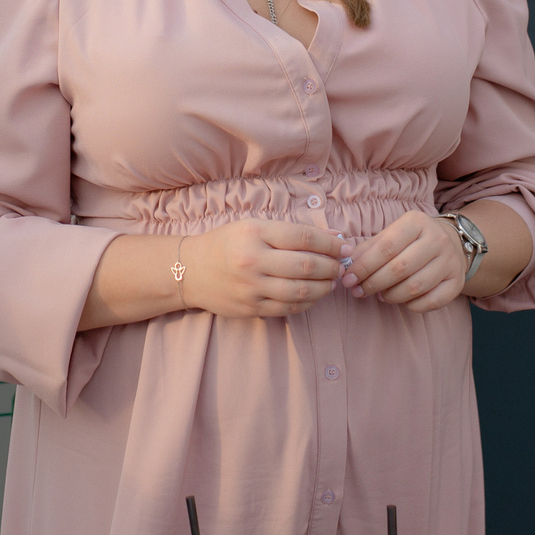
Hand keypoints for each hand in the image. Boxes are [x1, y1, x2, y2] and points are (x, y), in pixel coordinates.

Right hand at [177, 220, 343, 317]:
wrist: (190, 270)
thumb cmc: (226, 244)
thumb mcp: (253, 227)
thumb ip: (289, 232)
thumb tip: (332, 238)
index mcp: (254, 233)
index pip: (303, 237)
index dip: (329, 243)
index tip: (343, 247)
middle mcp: (252, 260)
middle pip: (305, 265)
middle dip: (330, 267)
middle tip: (340, 266)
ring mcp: (251, 287)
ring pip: (300, 290)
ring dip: (323, 287)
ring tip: (330, 282)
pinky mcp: (251, 308)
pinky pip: (288, 308)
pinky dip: (307, 303)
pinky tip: (314, 295)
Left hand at [344, 210, 470, 312]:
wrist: (450, 243)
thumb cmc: (410, 241)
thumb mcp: (390, 235)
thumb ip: (368, 249)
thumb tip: (346, 266)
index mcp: (416, 222)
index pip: (386, 247)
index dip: (364, 266)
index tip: (348, 279)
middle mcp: (436, 239)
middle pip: (399, 268)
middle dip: (374, 283)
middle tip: (359, 291)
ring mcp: (450, 261)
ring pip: (415, 287)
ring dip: (391, 296)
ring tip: (381, 295)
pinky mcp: (457, 281)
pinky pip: (431, 301)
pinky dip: (412, 305)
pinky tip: (402, 301)